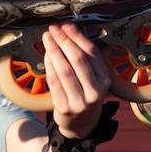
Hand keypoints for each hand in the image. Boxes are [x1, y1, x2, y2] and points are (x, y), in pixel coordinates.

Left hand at [42, 23, 110, 138]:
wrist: (81, 125)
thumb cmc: (86, 95)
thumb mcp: (95, 79)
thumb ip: (87, 59)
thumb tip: (73, 31)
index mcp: (105, 80)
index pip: (91, 53)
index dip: (77, 36)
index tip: (66, 26)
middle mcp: (95, 92)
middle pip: (78, 59)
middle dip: (64, 40)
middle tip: (53, 29)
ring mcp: (80, 102)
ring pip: (64, 70)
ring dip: (53, 50)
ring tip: (47, 38)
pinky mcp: (65, 108)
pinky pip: (54, 82)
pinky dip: (49, 66)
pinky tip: (46, 55)